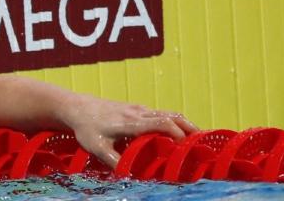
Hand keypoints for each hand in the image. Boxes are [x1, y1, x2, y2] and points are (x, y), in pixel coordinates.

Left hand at [64, 95, 198, 167]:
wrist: (77, 107)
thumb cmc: (87, 129)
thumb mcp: (97, 148)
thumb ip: (114, 162)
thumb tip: (132, 176)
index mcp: (131, 122)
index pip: (161, 123)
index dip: (177, 133)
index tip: (188, 147)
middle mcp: (138, 113)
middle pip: (171, 116)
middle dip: (190, 129)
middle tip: (206, 144)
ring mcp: (138, 109)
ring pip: (168, 112)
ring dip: (185, 124)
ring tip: (200, 140)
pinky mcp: (137, 108)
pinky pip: (161, 113)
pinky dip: (175, 122)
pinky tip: (180, 133)